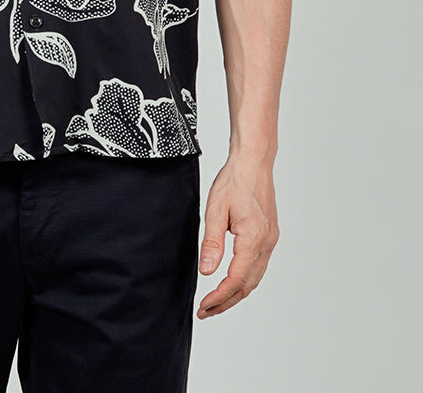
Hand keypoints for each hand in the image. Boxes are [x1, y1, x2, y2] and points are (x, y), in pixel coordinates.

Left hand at [196, 154, 278, 317]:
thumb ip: (211, 243)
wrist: (253, 163)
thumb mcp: (215, 210)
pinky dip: (245, 280)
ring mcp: (270, 240)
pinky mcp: (269, 236)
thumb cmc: (234, 181)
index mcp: (253, 238)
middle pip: (247, 285)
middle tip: (206, 311)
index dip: (219, 297)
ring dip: (236, 293)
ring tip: (215, 302)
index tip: (204, 306)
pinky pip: (259, 266)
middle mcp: (266, 243)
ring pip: (255, 278)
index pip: (236, 279)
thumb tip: (206, 271)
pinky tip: (232, 282)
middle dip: (226, 302)